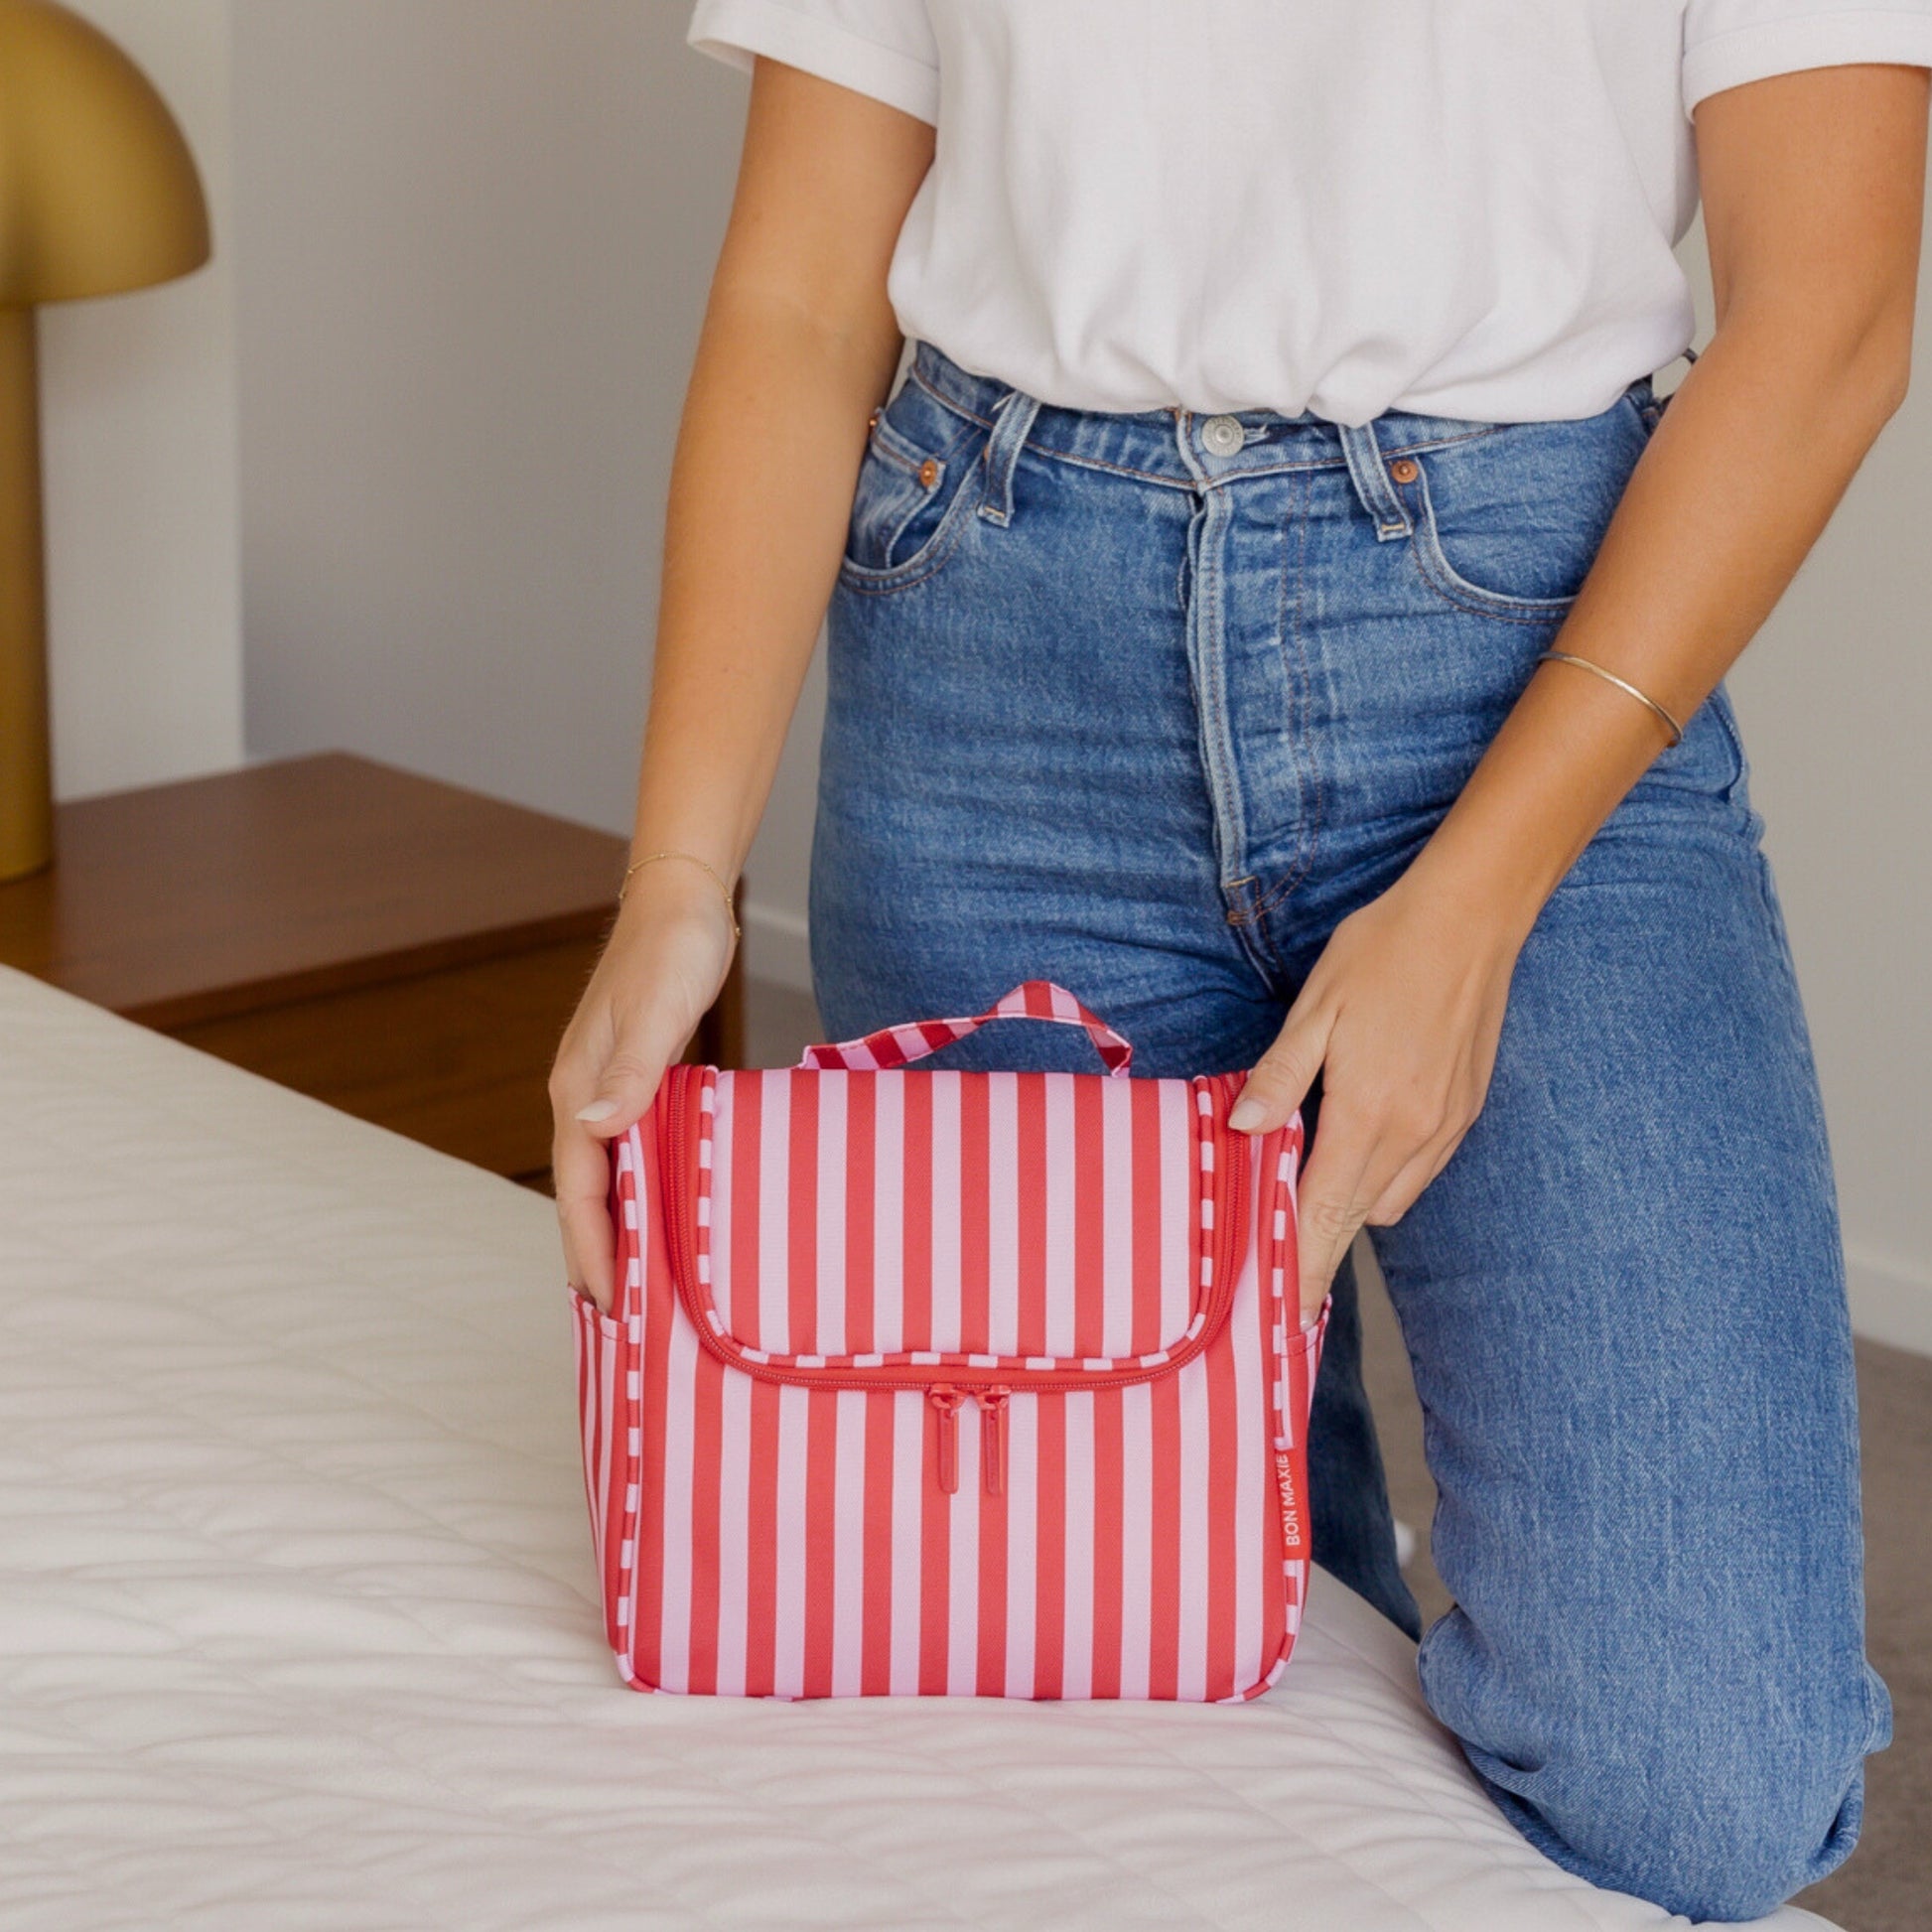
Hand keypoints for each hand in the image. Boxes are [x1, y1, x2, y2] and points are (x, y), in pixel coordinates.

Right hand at [547, 863, 737, 1311]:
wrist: (682, 901)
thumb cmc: (672, 950)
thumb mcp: (657, 1009)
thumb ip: (632, 1071)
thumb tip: (595, 1132)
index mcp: (577, 1088)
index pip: (578, 1189)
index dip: (593, 1249)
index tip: (610, 1304)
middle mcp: (583, 1096)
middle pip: (585, 1193)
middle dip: (598, 1256)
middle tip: (624, 1322)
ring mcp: (607, 1089)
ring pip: (606, 1177)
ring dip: (619, 1229)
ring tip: (640, 1287)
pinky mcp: (637, 1080)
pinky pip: (631, 1154)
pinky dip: (641, 1193)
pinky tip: (663, 1215)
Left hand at [1225, 869, 1523, 1317]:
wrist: (1471, 919)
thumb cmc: (1383, 954)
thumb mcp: (1315, 1009)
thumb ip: (1280, 1075)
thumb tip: (1242, 1130)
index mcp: (1369, 1113)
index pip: (1327, 1212)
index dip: (1304, 1268)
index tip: (1285, 1316)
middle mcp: (1415, 1133)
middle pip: (1359, 1220)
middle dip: (1321, 1246)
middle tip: (1284, 1272)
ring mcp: (1447, 1126)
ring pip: (1392, 1200)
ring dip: (1353, 1207)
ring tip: (1311, 1191)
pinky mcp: (1466, 1111)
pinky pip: (1421, 1172)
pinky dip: (1386, 1178)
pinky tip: (1360, 1147)